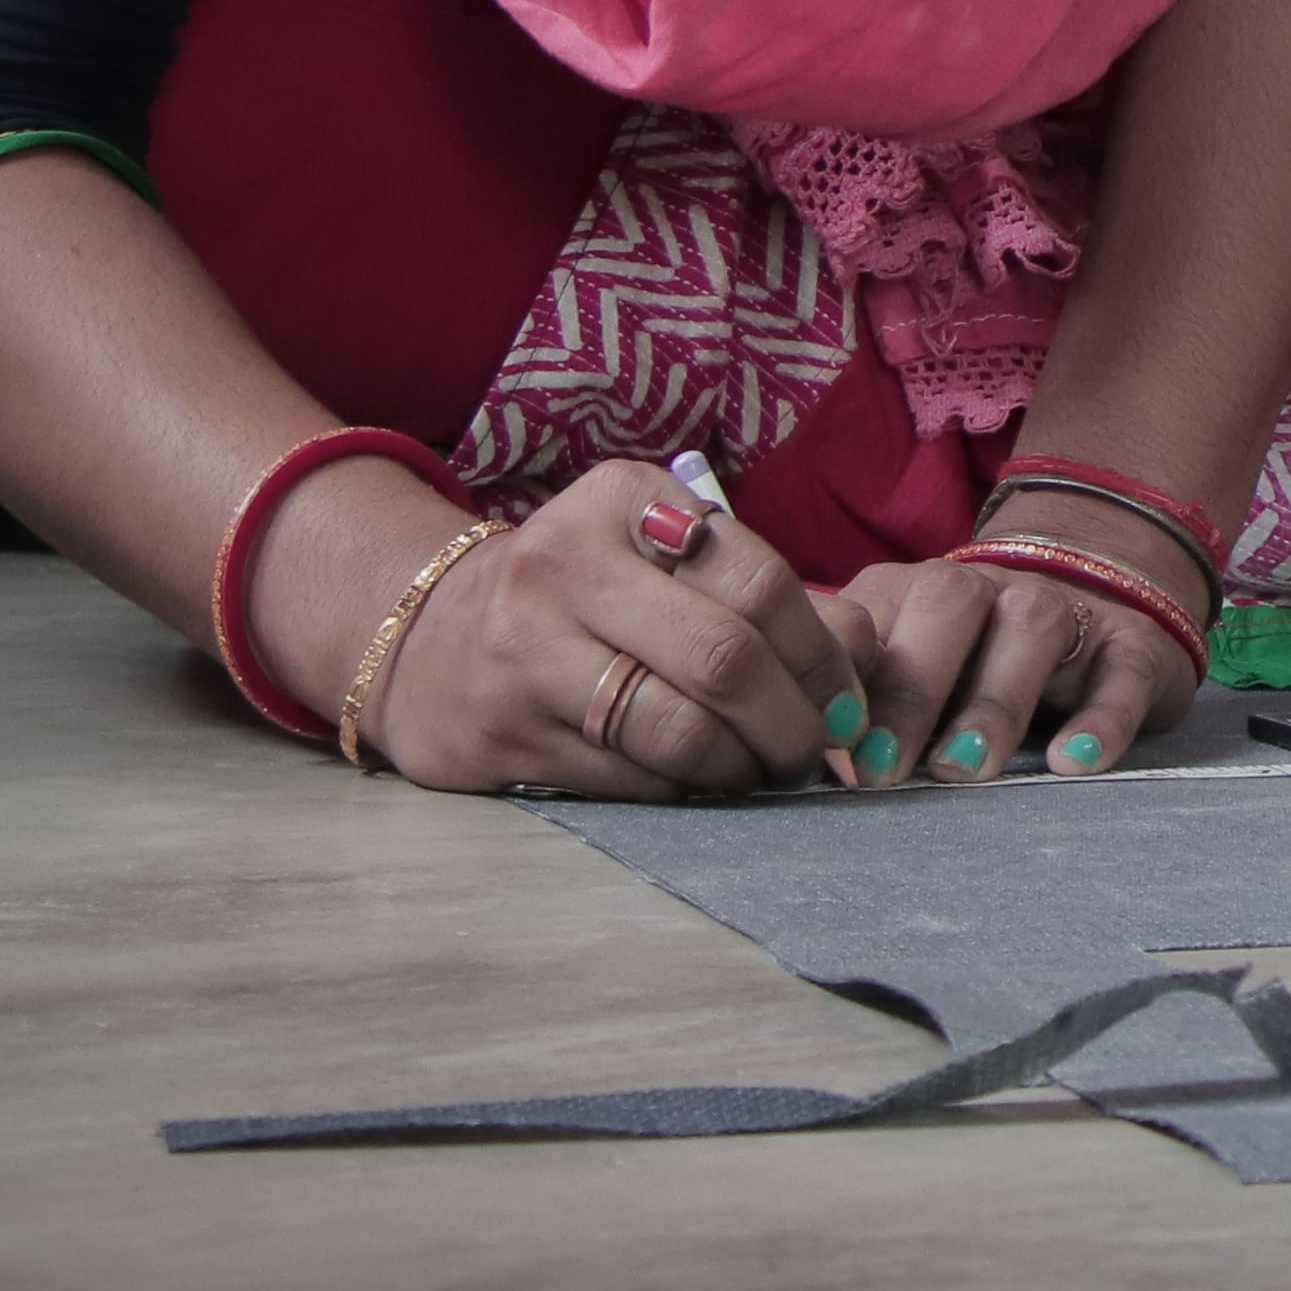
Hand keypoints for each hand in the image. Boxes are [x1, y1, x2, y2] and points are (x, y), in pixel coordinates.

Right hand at [362, 460, 863, 797]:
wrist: (425, 637)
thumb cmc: (583, 594)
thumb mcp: (660, 555)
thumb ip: (761, 588)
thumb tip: (865, 653)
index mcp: (620, 501)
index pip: (758, 580)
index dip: (823, 652)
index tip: (847, 697)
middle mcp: (563, 567)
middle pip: (724, 658)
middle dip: (794, 719)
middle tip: (818, 749)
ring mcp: (524, 655)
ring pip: (678, 730)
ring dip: (746, 766)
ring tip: (766, 771)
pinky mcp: (502, 738)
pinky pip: (630, 780)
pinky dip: (687, 789)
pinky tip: (703, 782)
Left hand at [826, 520, 1200, 785]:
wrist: (1100, 595)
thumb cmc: (972, 667)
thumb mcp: (907, 671)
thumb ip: (857, 702)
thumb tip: (793, 763)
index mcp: (910, 593)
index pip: (867, 616)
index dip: (841, 675)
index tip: (824, 745)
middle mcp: (985, 590)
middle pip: (946, 601)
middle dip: (911, 687)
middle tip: (883, 771)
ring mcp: (1063, 611)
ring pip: (1032, 625)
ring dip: (994, 699)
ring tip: (965, 768)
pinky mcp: (1131, 646)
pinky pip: (1123, 670)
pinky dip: (1103, 716)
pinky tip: (1074, 761)